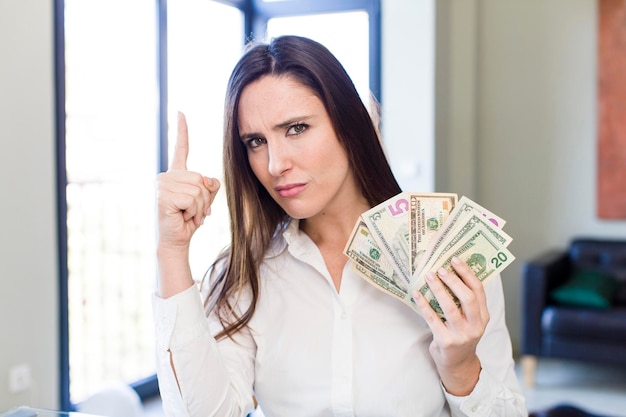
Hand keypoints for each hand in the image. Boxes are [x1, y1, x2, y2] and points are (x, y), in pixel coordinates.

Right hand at [156, 112, 220, 251]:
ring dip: (199, 207)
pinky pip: (193, 199)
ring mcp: (163, 185)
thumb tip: (207, 180)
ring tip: (187, 215)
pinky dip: (194, 212)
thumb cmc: (188, 220)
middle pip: (201, 178)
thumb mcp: (204, 200)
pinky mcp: (164, 196)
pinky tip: (183, 217)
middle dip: (204, 199)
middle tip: (192, 211)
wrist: (175, 240)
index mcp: (176, 174)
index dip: (182, 130)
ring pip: (199, 190)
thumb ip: (210, 186)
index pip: (181, 148)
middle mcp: (167, 176)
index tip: (180, 112)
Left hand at [413, 257, 488, 395]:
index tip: (455, 260)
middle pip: (467, 298)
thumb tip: (450, 272)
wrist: (457, 365)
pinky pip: (433, 319)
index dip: (467, 274)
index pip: (478, 291)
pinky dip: (424, 305)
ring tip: (428, 276)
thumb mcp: (470, 320)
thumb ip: (465, 302)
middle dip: (454, 281)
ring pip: (450, 308)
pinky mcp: (446, 342)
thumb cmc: (461, 335)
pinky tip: (417, 293)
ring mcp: (461, 335)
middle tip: (440, 268)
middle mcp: (475, 326)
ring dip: (438, 290)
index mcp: (483, 317)